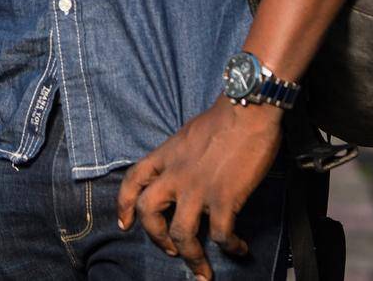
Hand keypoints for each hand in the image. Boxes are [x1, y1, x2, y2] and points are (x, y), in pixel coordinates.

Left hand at [115, 100, 281, 279]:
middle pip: (149, 212)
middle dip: (156, 237)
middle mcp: (176, 174)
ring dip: (192, 257)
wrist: (247, 108)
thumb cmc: (226, 116)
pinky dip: (230, 247)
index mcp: (167, 155)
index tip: (125, 224)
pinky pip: (220, 234)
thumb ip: (184, 155)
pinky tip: (239, 248)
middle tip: (171, 251)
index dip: (124, 205)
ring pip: (181, 234)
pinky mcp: (223, 198)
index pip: (133, 180)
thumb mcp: (190, 133)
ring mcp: (197, 188)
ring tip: (203, 269)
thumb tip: (190, 169)